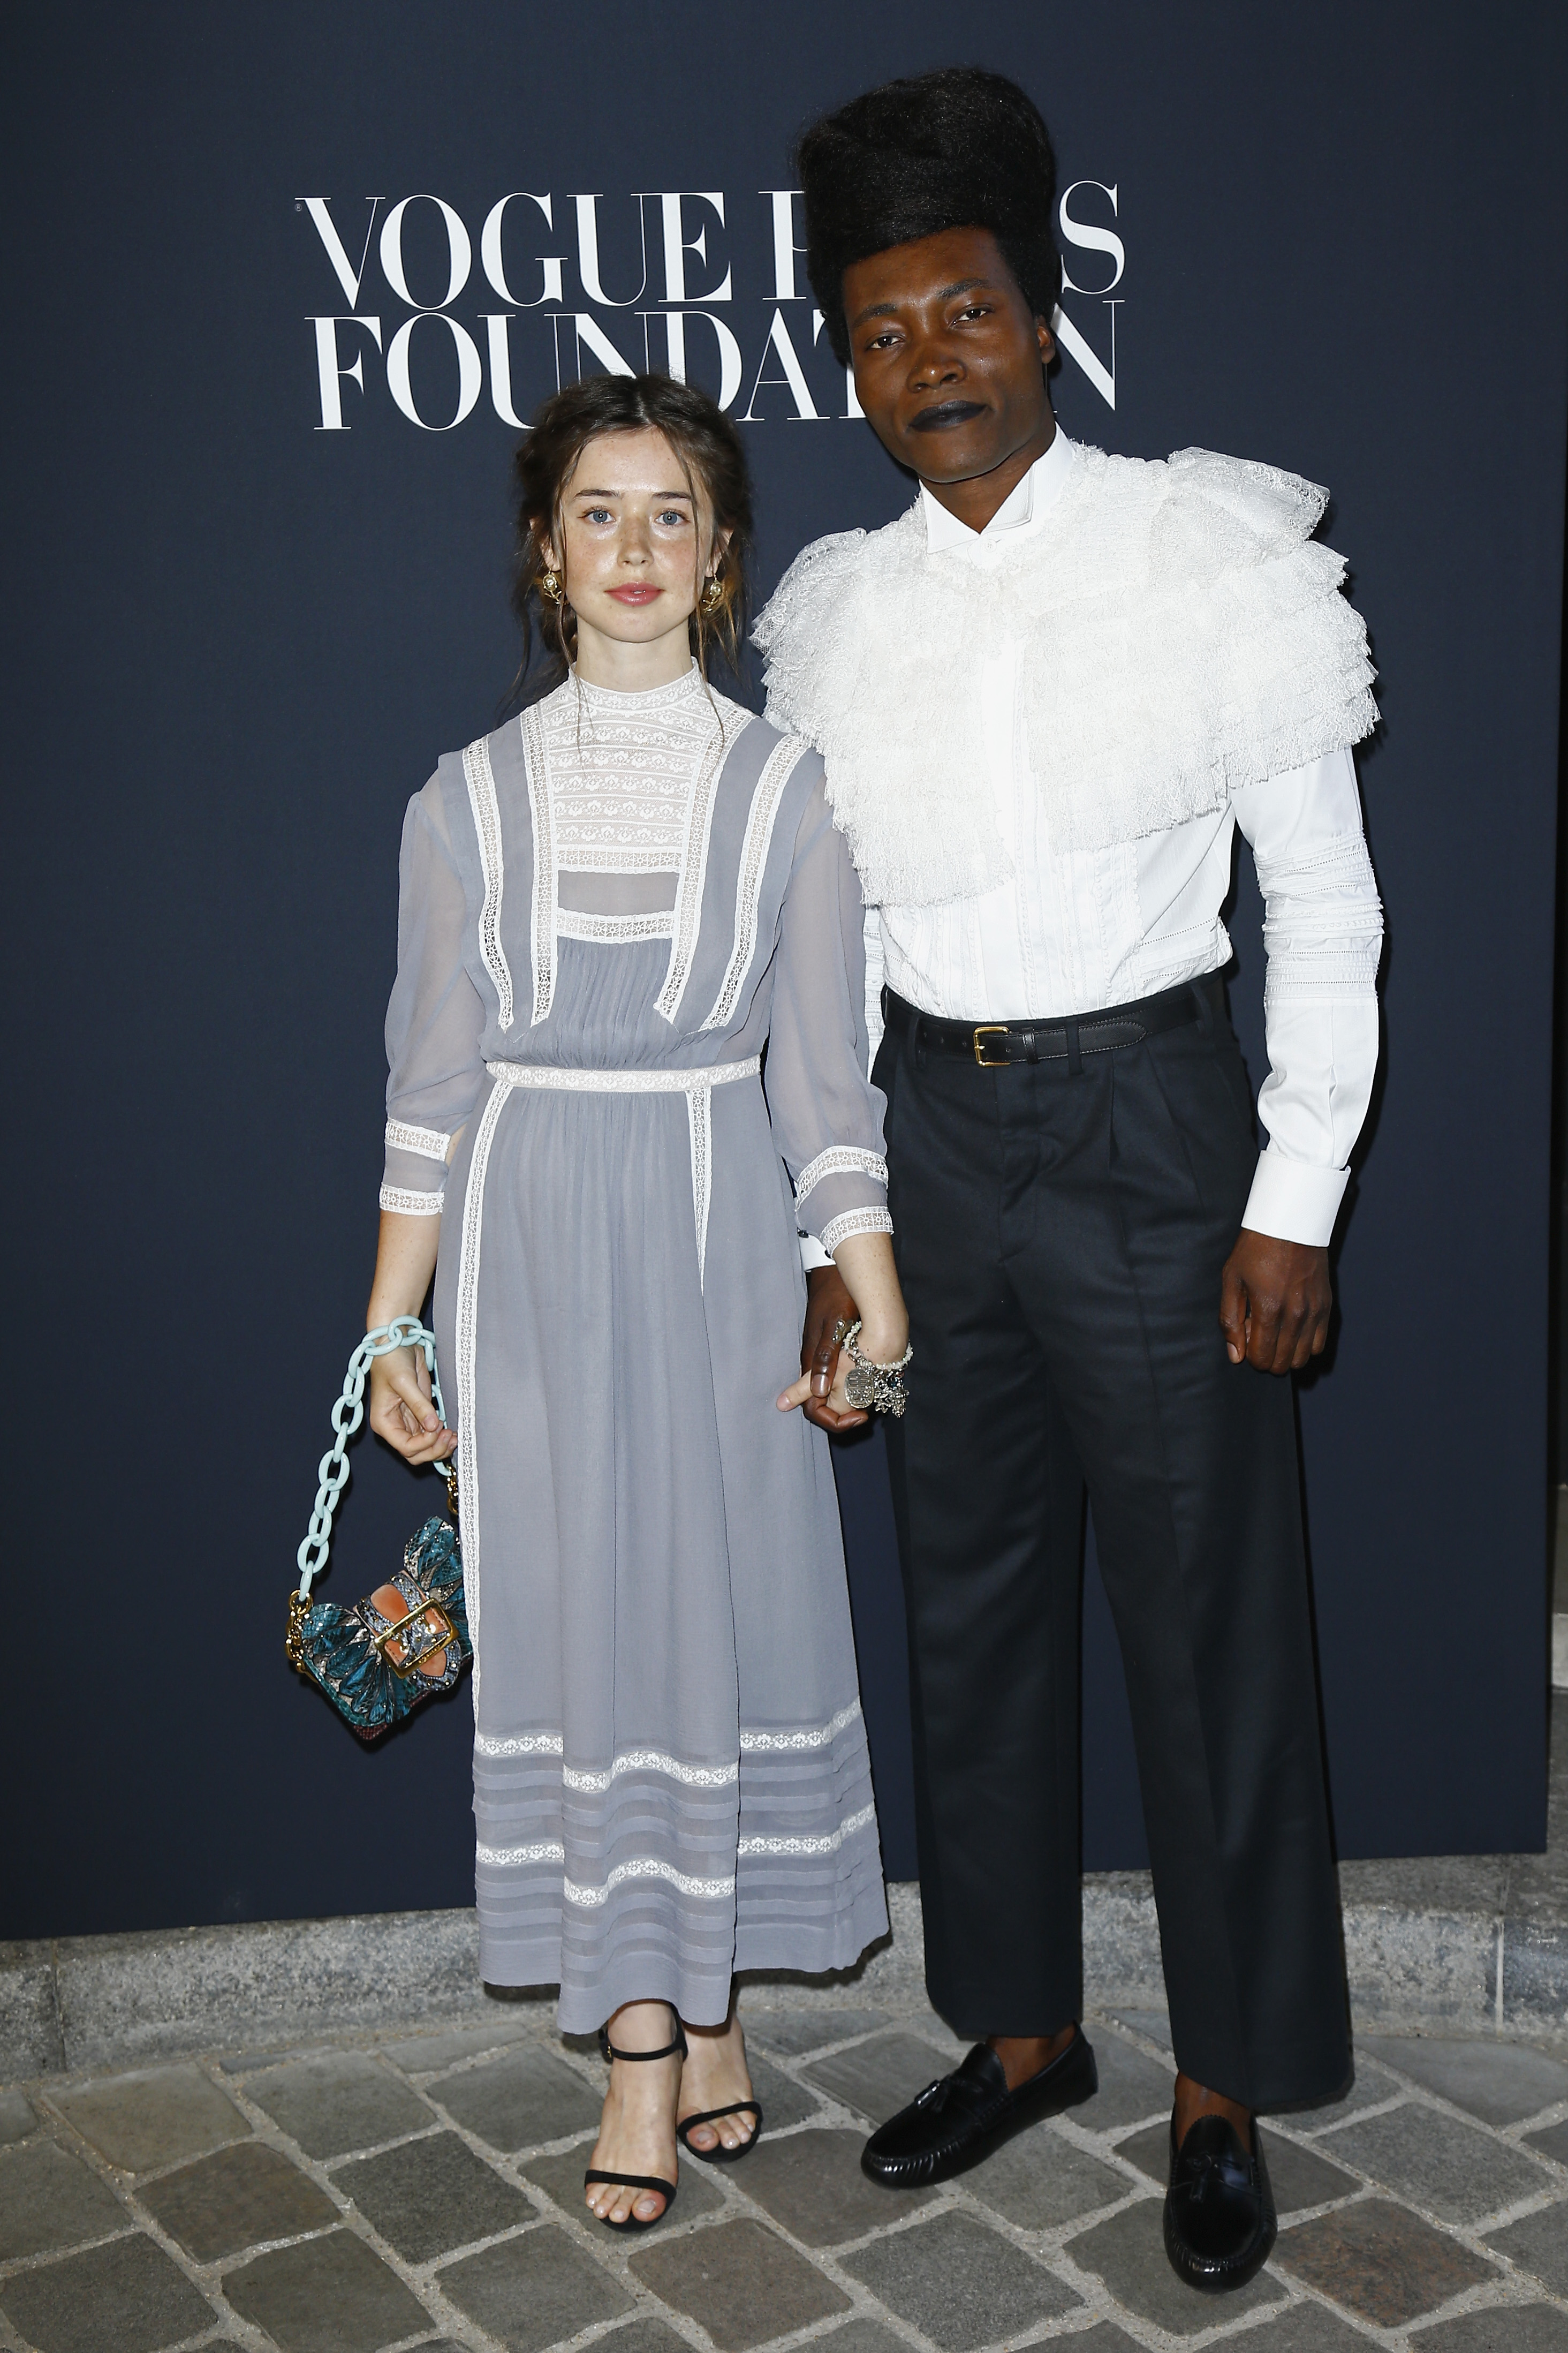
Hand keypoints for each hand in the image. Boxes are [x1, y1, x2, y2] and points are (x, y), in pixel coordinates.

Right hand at [368, 1346, 457, 1464]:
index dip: (424, 1444)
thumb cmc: (391, 1360)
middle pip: (415, 1453)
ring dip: (440, 1446)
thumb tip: (434, 1425)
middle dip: (433, 1449)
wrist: (396, 1343)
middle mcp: (394, 1426)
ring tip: (454, 1436)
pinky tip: (452, 1431)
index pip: (405, 1447)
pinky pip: (430, 1434)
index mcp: (384, 1422)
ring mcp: (408, 1421)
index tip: (437, 1429)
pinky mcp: (420, 1414)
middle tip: (450, 1436)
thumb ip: (419, 1405)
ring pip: (424, 1447)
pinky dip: (441, 1437)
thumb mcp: (404, 1381)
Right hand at [777, 1264, 867, 1431]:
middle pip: (821, 1405)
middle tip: (867, 1413)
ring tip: (872, 1399)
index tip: (860, 1417)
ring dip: (849, 1402)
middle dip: (843, 1415)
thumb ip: (826, 1358)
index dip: (834, 1421)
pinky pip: (836, 1378)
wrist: (834, 1271)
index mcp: (811, 1363)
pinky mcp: (829, 1350)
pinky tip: (868, 1382)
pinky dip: (851, 1386)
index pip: (813, 1409)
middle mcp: (813, 1365)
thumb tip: (819, 1391)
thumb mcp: (834, 1325)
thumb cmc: (836, 1295)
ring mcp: (820, 1358)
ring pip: (829, 1393)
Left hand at [1219, 1229, 1331, 1372]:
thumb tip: (1235, 1356)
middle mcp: (1295, 1315)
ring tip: (1275, 1331)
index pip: (1262, 1358)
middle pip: (1282, 1363)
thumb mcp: (1231, 1280)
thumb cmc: (1256, 1249)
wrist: (1289, 1223)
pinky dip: (1304, 1345)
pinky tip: (1292, 1329)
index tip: (1246, 1337)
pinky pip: (1319, 1343)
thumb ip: (1230, 1321)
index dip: (1250, 1356)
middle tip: (1259, 1333)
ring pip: (1302, 1358)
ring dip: (1286, 1353)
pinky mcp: (1326, 1306)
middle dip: (1266, 1357)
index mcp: (1269, 1309)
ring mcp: (1314, 1311)